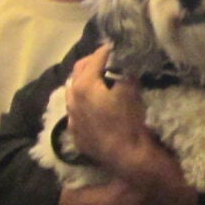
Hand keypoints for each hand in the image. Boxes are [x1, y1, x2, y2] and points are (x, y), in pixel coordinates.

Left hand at [62, 47, 161, 180]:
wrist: (126, 159)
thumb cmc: (129, 122)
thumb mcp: (131, 91)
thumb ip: (126, 72)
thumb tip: (126, 60)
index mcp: (84, 85)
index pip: (96, 59)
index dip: (108, 50)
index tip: (116, 45)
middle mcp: (72, 100)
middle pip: (78, 72)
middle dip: (92, 62)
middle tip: (107, 58)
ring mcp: (73, 119)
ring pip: (73, 92)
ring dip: (85, 82)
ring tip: (98, 79)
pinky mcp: (76, 134)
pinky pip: (76, 112)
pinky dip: (84, 103)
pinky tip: (94, 105)